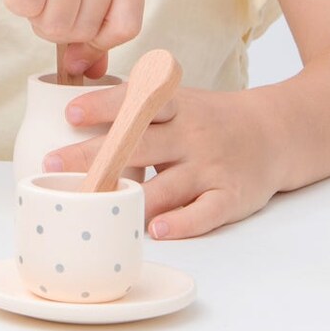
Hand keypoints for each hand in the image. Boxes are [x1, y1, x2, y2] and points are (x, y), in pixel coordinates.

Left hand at [42, 84, 279, 239]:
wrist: (274, 133)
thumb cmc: (209, 119)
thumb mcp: (177, 100)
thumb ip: (136, 105)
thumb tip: (74, 109)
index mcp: (176, 106)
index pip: (136, 102)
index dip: (102, 107)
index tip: (69, 114)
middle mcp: (192, 134)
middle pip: (138, 145)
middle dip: (94, 156)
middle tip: (54, 164)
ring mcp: (211, 166)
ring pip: (167, 185)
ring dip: (131, 198)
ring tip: (96, 206)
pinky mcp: (230, 196)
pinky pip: (204, 213)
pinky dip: (181, 222)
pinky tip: (156, 230)